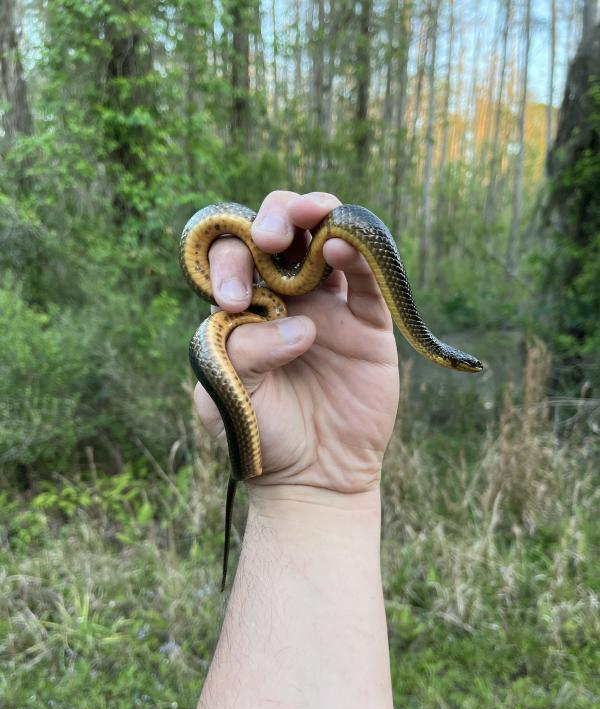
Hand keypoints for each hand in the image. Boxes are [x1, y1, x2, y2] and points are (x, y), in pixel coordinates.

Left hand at [193, 190, 399, 497]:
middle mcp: (287, 298)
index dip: (229, 261)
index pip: (233, 258)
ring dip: (318, 214)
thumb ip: (244, 351)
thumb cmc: (260, 434)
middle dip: (275, 217)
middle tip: (270, 238)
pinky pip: (369, 278)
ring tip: (313, 212)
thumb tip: (300, 325)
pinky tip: (342, 244)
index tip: (233, 299)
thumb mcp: (229, 393)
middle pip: (283, 233)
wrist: (311, 478)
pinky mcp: (368, 324)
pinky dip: (361, 253)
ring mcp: (330, 307)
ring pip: (327, 240)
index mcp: (246, 307)